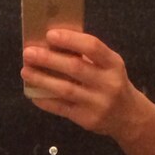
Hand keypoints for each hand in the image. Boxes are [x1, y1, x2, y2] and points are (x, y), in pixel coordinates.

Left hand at [21, 28, 143, 140]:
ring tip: (26, 71)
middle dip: (49, 59)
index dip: (70, 39)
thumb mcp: (109, 66)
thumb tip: (54, 44)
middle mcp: (107, 84)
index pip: (92, 47)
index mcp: (113, 64)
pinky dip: (46, 100)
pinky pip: (62, 109)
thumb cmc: (112, 83)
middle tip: (28, 53)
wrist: (128, 116)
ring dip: (42, 79)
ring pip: (65, 89)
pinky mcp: (87, 119)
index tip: (49, 35)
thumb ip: (88, 56)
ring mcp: (97, 104)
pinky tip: (33, 94)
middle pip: (75, 68)